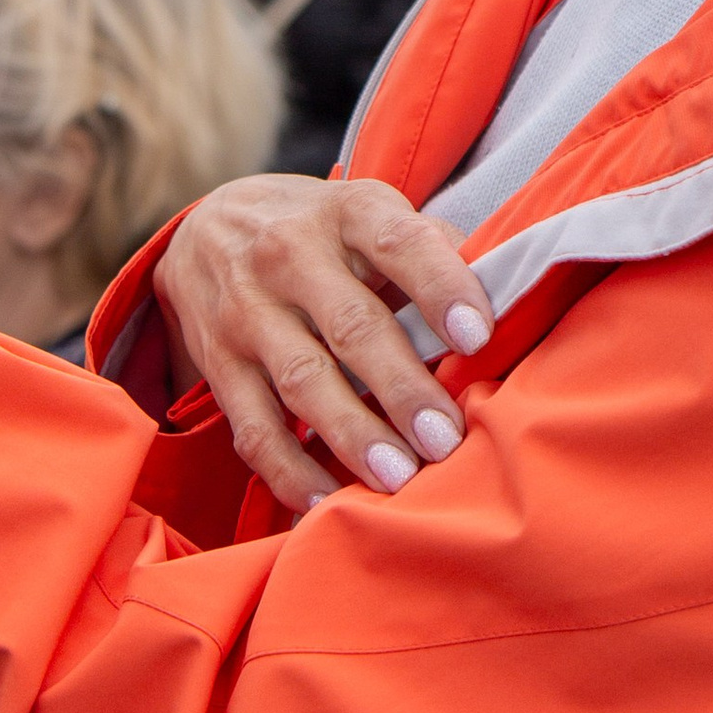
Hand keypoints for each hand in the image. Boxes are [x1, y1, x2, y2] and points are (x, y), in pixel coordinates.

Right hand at [155, 171, 492, 514]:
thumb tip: (505, 291)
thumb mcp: (369, 211)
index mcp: (345, 212)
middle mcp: (289, 255)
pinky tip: (327, 501)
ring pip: (303, 380)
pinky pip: (254, 427)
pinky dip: (289, 470)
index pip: (398, 242)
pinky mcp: (219, 364)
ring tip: (398, 478)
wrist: (206, 227)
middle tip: (445, 439)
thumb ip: (430, 248)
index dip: (440, 287)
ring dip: (353, 435)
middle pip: (351, 326)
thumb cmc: (319, 230)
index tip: (478, 336)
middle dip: (402, 388)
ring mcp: (247, 312)